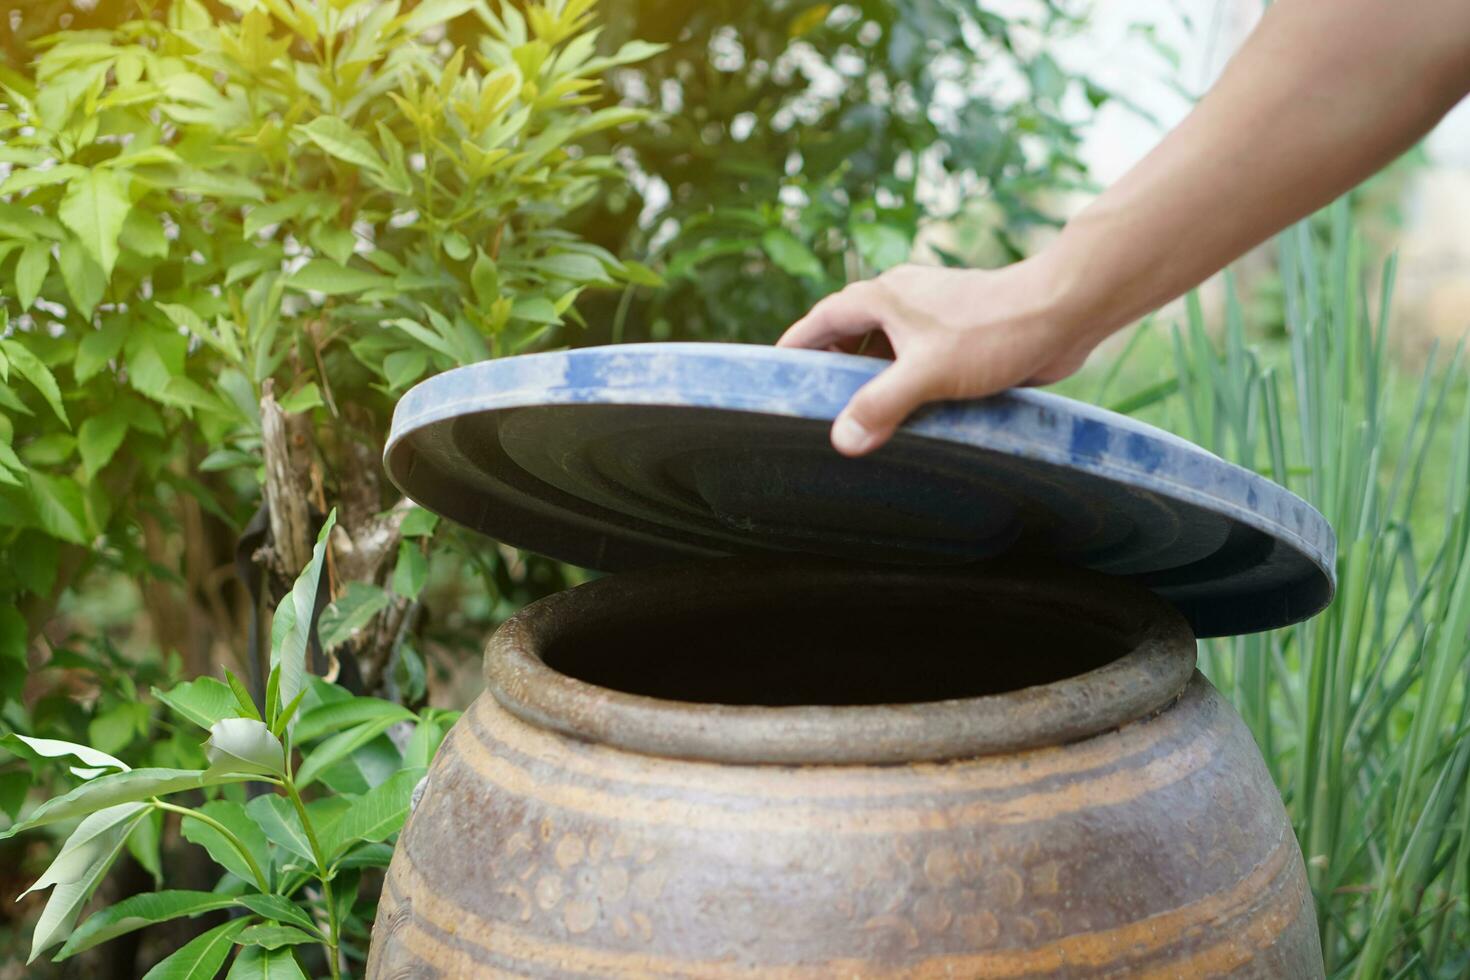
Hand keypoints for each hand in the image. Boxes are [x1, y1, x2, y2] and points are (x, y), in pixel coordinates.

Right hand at [776, 259, 1103, 455]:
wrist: (1062, 312)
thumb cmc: (994, 332)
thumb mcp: (927, 372)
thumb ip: (881, 405)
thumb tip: (842, 440)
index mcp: (883, 297)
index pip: (821, 321)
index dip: (795, 347)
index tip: (773, 375)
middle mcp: (902, 300)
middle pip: (849, 333)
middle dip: (830, 368)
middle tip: (814, 408)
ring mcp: (932, 315)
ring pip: (884, 347)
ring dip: (870, 378)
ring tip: (858, 418)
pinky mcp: (959, 333)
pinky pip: (915, 358)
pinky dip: (903, 381)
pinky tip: (908, 413)